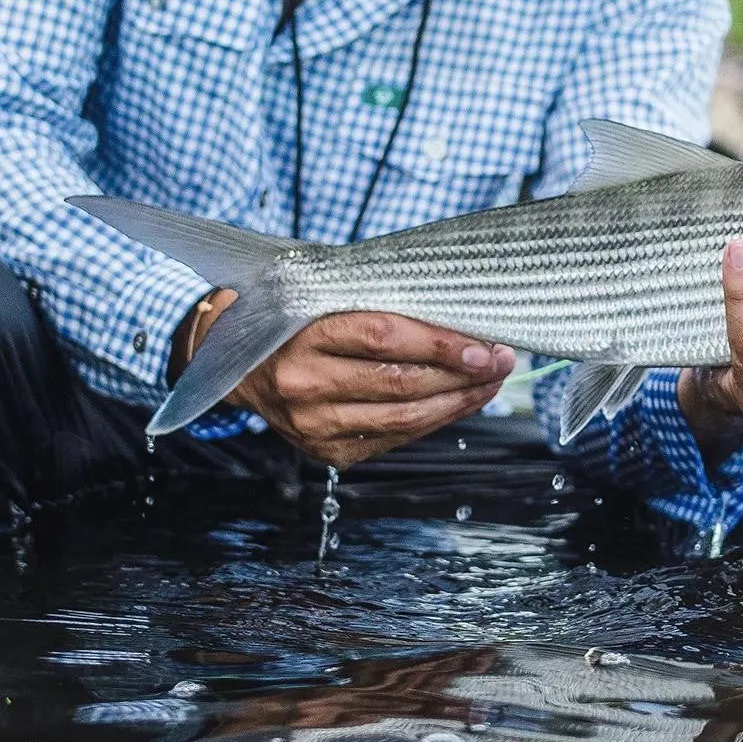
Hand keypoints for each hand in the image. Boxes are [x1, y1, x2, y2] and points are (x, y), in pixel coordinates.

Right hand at [179, 291, 514, 469]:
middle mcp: (304, 384)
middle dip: (461, 372)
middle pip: (400, 381)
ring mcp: (314, 424)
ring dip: (459, 399)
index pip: (383, 337)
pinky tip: (460, 400)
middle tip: (500, 357)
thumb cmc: (298, 314)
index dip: (438, 342)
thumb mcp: (324, 290)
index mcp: (303, 335)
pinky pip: (395, 436)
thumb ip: (377, 296)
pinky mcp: (328, 450)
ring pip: (404, 415)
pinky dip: (435, 418)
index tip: (482, 341)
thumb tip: (455, 301)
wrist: (242, 362)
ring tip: (491, 380)